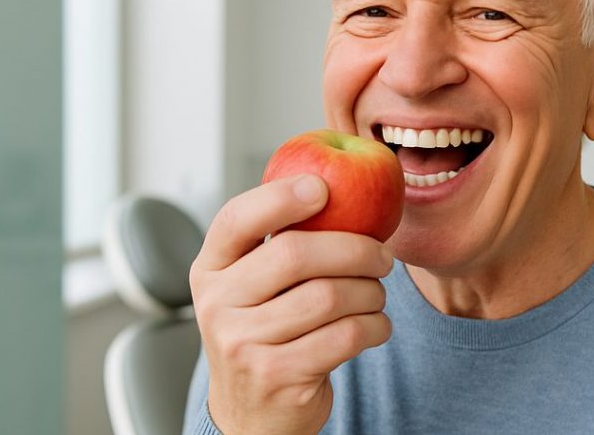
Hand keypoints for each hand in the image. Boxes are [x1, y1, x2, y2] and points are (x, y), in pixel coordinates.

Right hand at [189, 174, 393, 434]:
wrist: (252, 413)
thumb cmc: (266, 332)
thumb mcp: (253, 287)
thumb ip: (279, 243)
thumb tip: (339, 181)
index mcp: (210, 268)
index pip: (236, 219)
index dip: (281, 197)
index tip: (324, 188)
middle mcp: (216, 303)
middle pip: (295, 254)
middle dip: (355, 249)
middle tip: (383, 256)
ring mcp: (242, 342)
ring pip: (329, 296)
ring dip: (370, 293)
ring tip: (376, 296)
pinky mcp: (276, 375)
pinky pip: (345, 335)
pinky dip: (375, 327)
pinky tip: (375, 326)